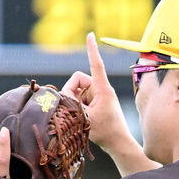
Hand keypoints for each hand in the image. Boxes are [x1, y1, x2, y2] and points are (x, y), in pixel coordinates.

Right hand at [63, 34, 131, 152]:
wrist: (118, 144)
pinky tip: (84, 118)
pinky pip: (78, 98)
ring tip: (83, 117)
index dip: (91, 49)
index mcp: (102, 88)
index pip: (96, 64)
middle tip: (75, 110)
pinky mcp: (95, 101)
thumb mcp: (85, 118)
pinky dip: (77, 106)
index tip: (90, 35)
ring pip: (75, 90)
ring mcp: (97, 95)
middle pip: (77, 80)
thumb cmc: (106, 132)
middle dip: (71, 93)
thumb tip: (60, 96)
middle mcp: (100, 88)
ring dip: (74, 102)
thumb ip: (71, 105)